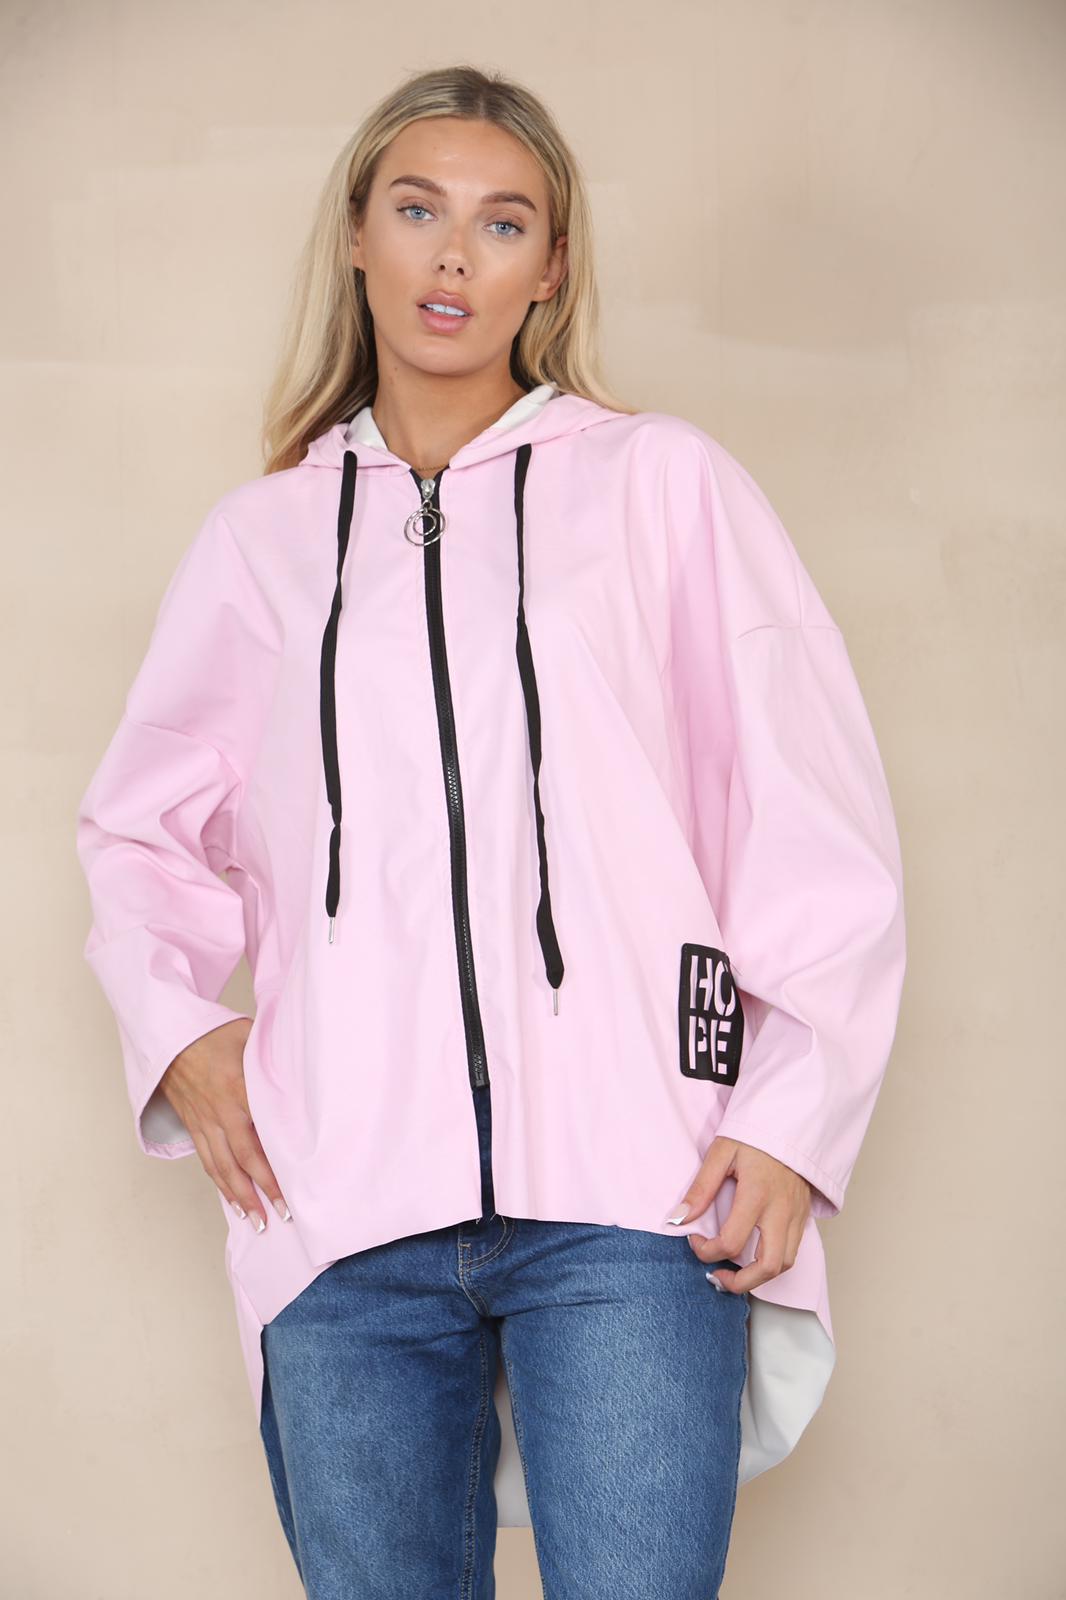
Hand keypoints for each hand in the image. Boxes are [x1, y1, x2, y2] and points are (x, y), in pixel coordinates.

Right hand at [159, 1018, 291, 1233]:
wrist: (169, 1033)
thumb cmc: (213, 1032)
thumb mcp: (251, 1038)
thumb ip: (274, 1060)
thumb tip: (304, 1074)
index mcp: (238, 1089)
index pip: (262, 1136)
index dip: (277, 1164)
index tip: (295, 1186)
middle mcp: (220, 1112)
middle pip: (243, 1160)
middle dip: (263, 1191)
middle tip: (283, 1215)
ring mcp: (203, 1122)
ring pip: (223, 1167)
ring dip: (240, 1197)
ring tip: (258, 1221)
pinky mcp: (193, 1125)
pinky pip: (207, 1160)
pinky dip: (220, 1184)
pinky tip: (232, 1200)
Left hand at [675, 1137, 811, 1293]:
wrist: (792, 1122)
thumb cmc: (755, 1135)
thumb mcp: (722, 1152)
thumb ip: (701, 1188)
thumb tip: (679, 1218)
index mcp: (757, 1194)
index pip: (732, 1242)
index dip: (707, 1250)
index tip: (694, 1239)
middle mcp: (781, 1211)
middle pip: (768, 1266)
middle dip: (741, 1283)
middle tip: (717, 1277)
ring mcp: (796, 1215)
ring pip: (785, 1264)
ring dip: (759, 1277)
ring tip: (735, 1273)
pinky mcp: (803, 1216)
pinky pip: (793, 1250)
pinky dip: (773, 1262)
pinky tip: (754, 1255)